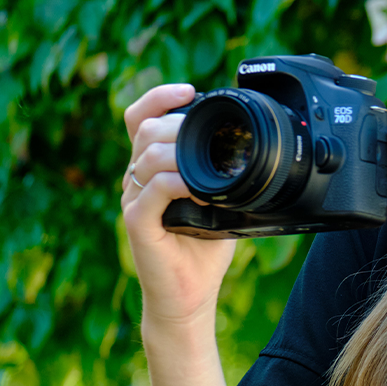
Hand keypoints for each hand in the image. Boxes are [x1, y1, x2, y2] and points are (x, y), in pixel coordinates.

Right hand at [120, 83, 236, 336]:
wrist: (190, 295)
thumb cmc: (205, 249)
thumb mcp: (221, 199)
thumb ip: (223, 170)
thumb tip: (252, 143)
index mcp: (153, 168)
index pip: (140, 118)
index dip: (159, 97)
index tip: (190, 90)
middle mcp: (137, 179)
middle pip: (145, 129)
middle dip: (179, 123)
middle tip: (210, 138)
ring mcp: (134, 200)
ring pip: (147, 155)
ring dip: (181, 153)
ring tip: (209, 168)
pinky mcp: (136, 223)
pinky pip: (151, 190)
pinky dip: (177, 183)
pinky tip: (200, 190)